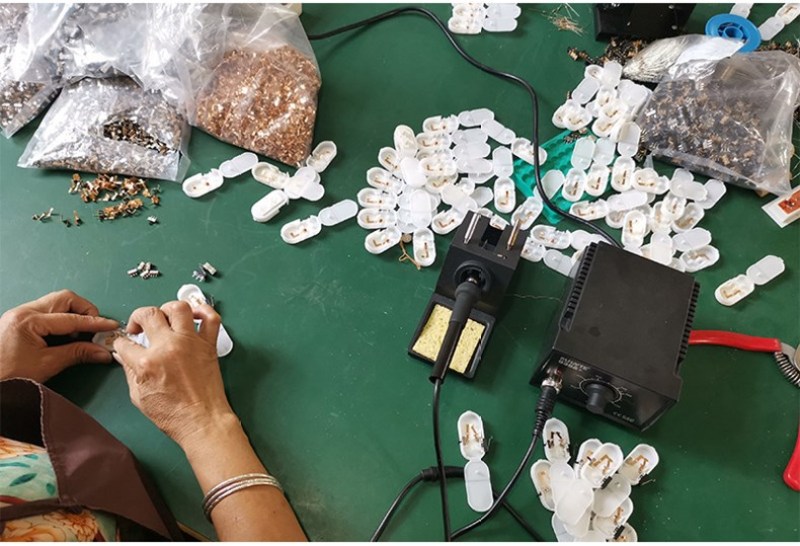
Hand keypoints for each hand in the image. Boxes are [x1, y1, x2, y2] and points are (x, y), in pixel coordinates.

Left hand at [0, 290, 118, 381]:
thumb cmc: (8, 377)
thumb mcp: (47, 365)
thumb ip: (77, 354)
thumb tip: (102, 351)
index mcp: (28, 320)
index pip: (71, 318)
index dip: (95, 323)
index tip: (111, 326)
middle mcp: (23, 312)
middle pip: (64, 299)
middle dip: (84, 312)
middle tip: (95, 329)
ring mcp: (19, 315)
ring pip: (56, 304)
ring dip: (73, 316)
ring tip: (81, 336)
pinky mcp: (19, 322)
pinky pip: (47, 313)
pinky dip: (62, 321)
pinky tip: (67, 336)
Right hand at [113, 301, 234, 448]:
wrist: (202, 420)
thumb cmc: (172, 414)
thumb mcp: (139, 396)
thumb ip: (130, 372)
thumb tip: (123, 356)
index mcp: (147, 362)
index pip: (125, 342)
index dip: (121, 343)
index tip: (125, 344)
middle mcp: (168, 347)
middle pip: (148, 314)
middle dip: (138, 317)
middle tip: (139, 328)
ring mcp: (190, 342)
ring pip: (178, 307)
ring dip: (167, 308)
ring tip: (164, 318)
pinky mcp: (208, 344)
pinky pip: (211, 317)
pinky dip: (203, 310)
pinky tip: (193, 314)